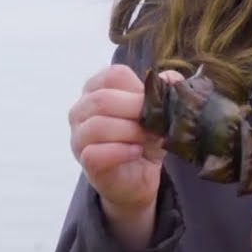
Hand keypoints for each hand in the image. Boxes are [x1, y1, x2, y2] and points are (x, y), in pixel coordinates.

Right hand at [68, 64, 181, 246]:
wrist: (139, 176)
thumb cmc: (143, 139)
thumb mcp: (158, 113)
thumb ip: (165, 92)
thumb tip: (172, 79)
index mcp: (97, 90)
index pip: (113, 75)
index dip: (138, 89)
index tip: (155, 104)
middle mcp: (81, 111)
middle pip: (102, 99)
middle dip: (135, 110)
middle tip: (155, 123)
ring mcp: (79, 137)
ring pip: (97, 125)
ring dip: (129, 131)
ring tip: (147, 138)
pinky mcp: (85, 161)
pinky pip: (94, 152)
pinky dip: (120, 151)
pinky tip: (136, 152)